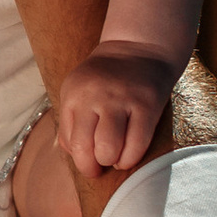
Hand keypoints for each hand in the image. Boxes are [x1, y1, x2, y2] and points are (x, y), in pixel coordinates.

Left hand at [58, 46, 177, 181]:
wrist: (139, 49)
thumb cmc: (104, 80)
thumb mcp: (77, 92)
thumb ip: (70, 123)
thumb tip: (75, 156)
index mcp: (74, 95)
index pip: (70, 142)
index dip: (80, 160)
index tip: (89, 162)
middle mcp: (95, 97)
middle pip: (85, 149)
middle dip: (92, 167)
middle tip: (100, 164)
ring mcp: (121, 101)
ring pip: (109, 150)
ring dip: (112, 162)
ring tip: (115, 157)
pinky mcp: (147, 106)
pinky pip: (137, 145)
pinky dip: (130, 159)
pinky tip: (128, 155)